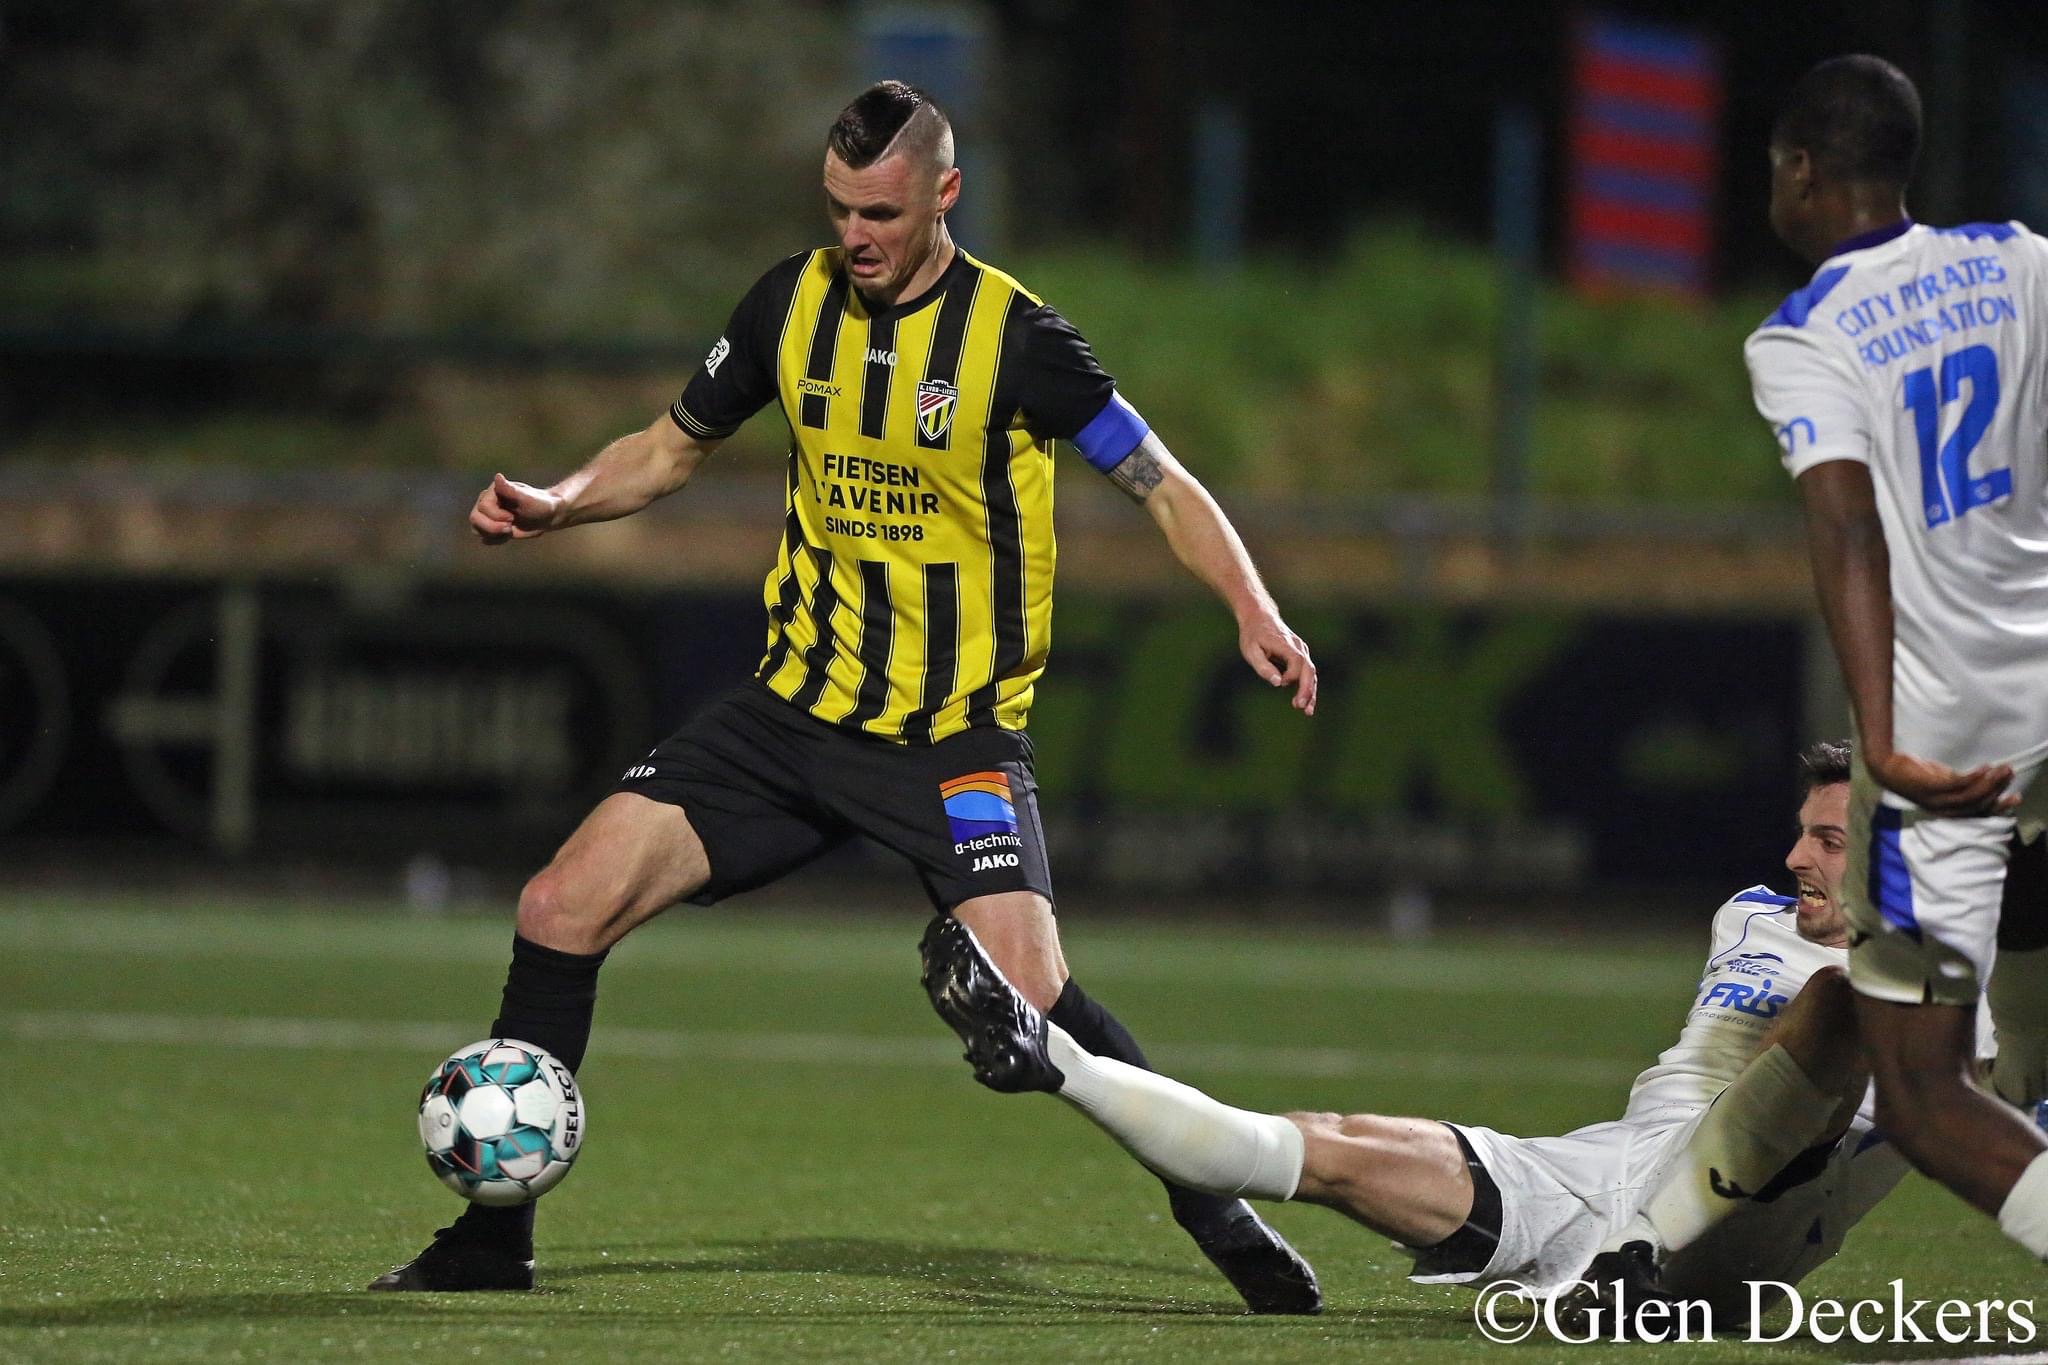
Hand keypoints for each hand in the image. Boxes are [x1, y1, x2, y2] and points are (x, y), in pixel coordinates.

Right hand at [470, 472, 563, 544]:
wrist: (547, 516)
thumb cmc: (539, 504)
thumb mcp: (527, 498)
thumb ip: (511, 490)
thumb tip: (498, 477)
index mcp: (493, 491)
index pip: (483, 507)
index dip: (496, 515)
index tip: (512, 517)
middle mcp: (486, 502)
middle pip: (475, 518)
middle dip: (492, 527)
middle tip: (510, 528)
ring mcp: (487, 515)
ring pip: (476, 529)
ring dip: (493, 534)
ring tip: (510, 530)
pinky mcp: (491, 528)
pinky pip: (484, 538)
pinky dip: (496, 540)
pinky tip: (509, 535)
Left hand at [1239, 613, 1315, 715]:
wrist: (1260, 617)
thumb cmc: (1253, 635)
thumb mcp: (1251, 650)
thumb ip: (1263, 667)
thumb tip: (1278, 683)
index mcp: (1285, 643)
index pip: (1297, 660)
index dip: (1292, 675)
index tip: (1281, 683)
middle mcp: (1297, 646)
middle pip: (1309, 668)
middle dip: (1307, 689)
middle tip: (1301, 707)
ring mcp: (1301, 650)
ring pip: (1311, 673)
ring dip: (1310, 692)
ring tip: (1307, 711)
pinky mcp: (1300, 656)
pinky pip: (1307, 673)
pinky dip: (1308, 687)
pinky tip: (1306, 702)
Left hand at [1867, 747, 2017, 815]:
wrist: (1886, 766)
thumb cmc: (1915, 773)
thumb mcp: (1941, 780)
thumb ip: (1959, 784)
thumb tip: (1982, 781)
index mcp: (1946, 810)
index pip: (1977, 812)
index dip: (1998, 806)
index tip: (2015, 797)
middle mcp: (1941, 808)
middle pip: (1977, 803)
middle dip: (1997, 789)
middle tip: (2010, 773)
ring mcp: (1934, 798)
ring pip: (1969, 795)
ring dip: (1989, 782)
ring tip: (2002, 768)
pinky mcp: (1928, 786)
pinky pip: (1956, 784)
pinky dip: (1973, 777)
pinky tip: (1984, 767)